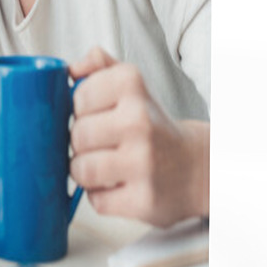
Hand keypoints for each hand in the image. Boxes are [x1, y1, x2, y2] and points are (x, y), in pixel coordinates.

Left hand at [69, 47, 209, 227]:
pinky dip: (101, 195)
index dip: (81, 109)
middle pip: (78, 134)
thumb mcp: (132, 85)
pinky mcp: (144, 199)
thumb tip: (70, 69)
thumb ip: (100, 67)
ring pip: (81, 168)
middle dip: (82, 142)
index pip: (78, 96)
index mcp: (132, 85)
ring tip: (105, 164)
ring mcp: (143, 162)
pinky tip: (118, 184)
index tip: (96, 113)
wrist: (196, 167)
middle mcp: (140, 121)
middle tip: (101, 142)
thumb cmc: (153, 125)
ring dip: (86, 170)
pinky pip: (96, 199)